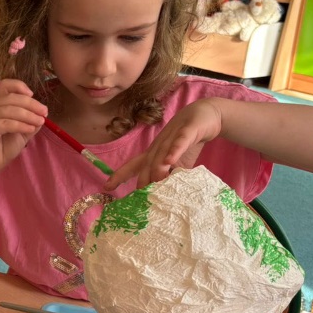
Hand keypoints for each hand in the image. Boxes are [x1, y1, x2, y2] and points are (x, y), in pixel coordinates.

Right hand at [0, 79, 46, 176]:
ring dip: (28, 115)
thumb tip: (42, 114)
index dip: (19, 86)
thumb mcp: (22, 132)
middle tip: (44, 112)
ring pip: (10, 109)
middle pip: (12, 97)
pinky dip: (21, 125)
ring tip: (40, 122)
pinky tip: (30, 129)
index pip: (5, 85)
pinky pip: (6, 123)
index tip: (32, 95)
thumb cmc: (3, 147)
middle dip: (31, 104)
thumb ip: (30, 121)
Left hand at [103, 98, 222, 191]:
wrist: (206, 115)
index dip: (120, 175)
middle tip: (140, 197)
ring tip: (154, 182)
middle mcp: (159, 146)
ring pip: (162, 154)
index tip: (107, 187)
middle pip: (146, 163)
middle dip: (141, 179)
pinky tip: (170, 160)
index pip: (134, 166)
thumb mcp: (179, 162)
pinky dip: (174, 150)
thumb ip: (171, 177)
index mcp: (154, 153)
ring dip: (157, 168)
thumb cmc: (187, 140)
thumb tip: (165, 196)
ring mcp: (172, 137)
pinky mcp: (189, 131)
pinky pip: (180, 141)